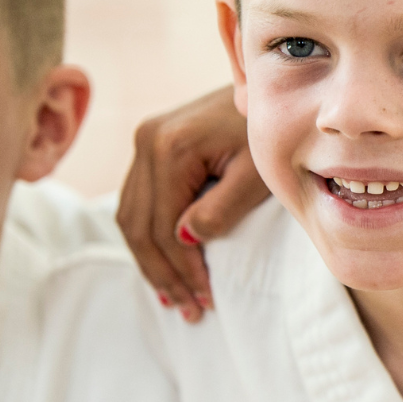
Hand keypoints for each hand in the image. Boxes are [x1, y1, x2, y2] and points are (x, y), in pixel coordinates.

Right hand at [117, 86, 268, 320]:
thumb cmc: (272, 134)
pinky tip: (164, 264)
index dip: (183, 269)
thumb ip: (222, 208)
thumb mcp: (256, 175)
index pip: (165, 226)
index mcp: (170, 147)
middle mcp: (146, 141)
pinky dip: (147, 237)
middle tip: (189, 309)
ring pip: (130, 217)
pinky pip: (136, 201)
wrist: (269, 92)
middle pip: (139, 226)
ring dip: (150, 261)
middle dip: (163, 273)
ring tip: (174, 298)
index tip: (206, 299)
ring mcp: (143, 140)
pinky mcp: (149, 145)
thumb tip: (186, 241)